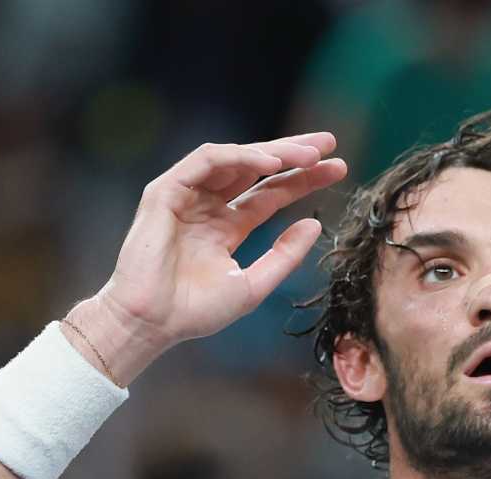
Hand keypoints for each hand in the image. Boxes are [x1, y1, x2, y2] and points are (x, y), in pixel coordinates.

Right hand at [71, 134, 347, 382]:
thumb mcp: (253, 284)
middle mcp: (208, 207)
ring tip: (307, 154)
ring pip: (234, 159)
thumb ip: (284, 255)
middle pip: (256, 169)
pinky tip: (270, 162)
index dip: (303, 180)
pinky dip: (238, 157)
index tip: (338, 168)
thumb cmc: (195, 311)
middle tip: (328, 143)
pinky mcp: (166, 191)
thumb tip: (315, 223)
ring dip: (272, 151)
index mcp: (226, 227)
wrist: (152, 323)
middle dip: (292, 153)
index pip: (270, 194)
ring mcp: (186, 196)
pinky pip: (206, 161)